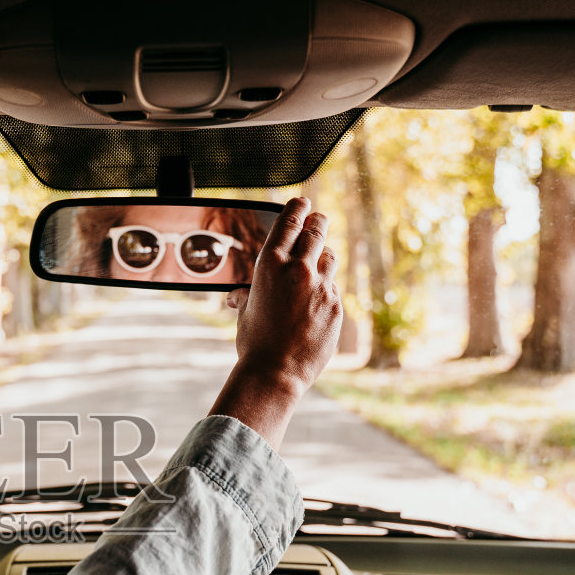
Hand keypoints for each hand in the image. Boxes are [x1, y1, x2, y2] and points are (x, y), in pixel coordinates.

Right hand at [208, 196, 341, 449]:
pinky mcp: (336, 305)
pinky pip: (333, 288)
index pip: (290, 221)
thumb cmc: (254, 342)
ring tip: (316, 263)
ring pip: (329, 257)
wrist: (275, 372)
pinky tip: (315, 303)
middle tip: (317, 220)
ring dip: (323, 256)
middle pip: (317, 230)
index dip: (298, 207)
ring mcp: (321, 286)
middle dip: (317, 222)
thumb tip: (238, 295)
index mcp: (270, 264)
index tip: (303, 202)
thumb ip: (249, 293)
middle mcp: (298, 269)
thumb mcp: (246, 310)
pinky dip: (325, 290)